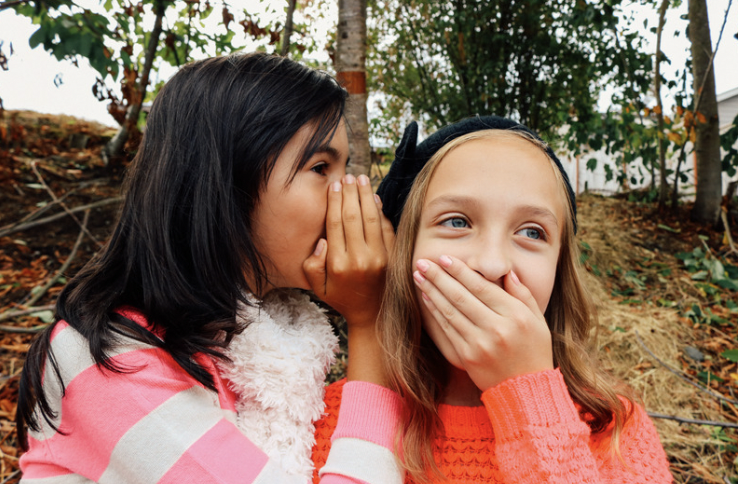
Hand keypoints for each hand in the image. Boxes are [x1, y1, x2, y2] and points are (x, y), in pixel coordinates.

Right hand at [303, 174, 394, 328]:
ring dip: (366, 196)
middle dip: (350, 193)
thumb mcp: (318, 288)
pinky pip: (386, 228)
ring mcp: (380, 258)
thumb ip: (312, 266)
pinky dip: (381, 211)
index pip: (335, 224)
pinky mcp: (393, 257)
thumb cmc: (342, 298)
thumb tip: (322, 240)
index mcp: (339, 264)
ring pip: (372, 218)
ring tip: (362, 179)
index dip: (334, 201)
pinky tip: (375, 198)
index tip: (334, 186)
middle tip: (348, 176)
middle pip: (353, 216)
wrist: (374, 316)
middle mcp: (360, 259)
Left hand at [413, 255, 552, 390]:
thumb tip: (507, 271)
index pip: (482, 287)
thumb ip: (523, 294)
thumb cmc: (534, 351)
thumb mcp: (538, 320)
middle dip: (439, 277)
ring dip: (432, 291)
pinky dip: (435, 312)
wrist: (525, 391)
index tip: (444, 258)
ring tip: (419, 276)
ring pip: (450, 312)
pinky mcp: (467, 357)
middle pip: (461, 297)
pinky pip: (447, 329)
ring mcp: (480, 344)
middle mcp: (497, 329)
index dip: (460, 271)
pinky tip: (427, 298)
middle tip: (422, 262)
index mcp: (516, 316)